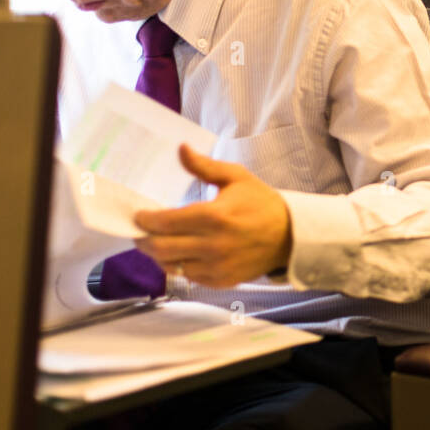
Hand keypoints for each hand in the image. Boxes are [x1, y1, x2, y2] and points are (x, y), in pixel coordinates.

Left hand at [132, 143, 292, 289]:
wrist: (290, 236)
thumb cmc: (261, 203)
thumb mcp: (236, 178)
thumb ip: (204, 166)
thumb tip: (181, 149)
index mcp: (214, 216)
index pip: (165, 222)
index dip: (145, 220)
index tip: (139, 215)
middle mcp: (212, 245)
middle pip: (160, 248)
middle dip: (144, 240)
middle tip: (140, 232)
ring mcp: (216, 266)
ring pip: (171, 266)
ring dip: (159, 255)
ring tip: (158, 243)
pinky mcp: (221, 281)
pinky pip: (188, 277)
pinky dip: (179, 266)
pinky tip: (181, 254)